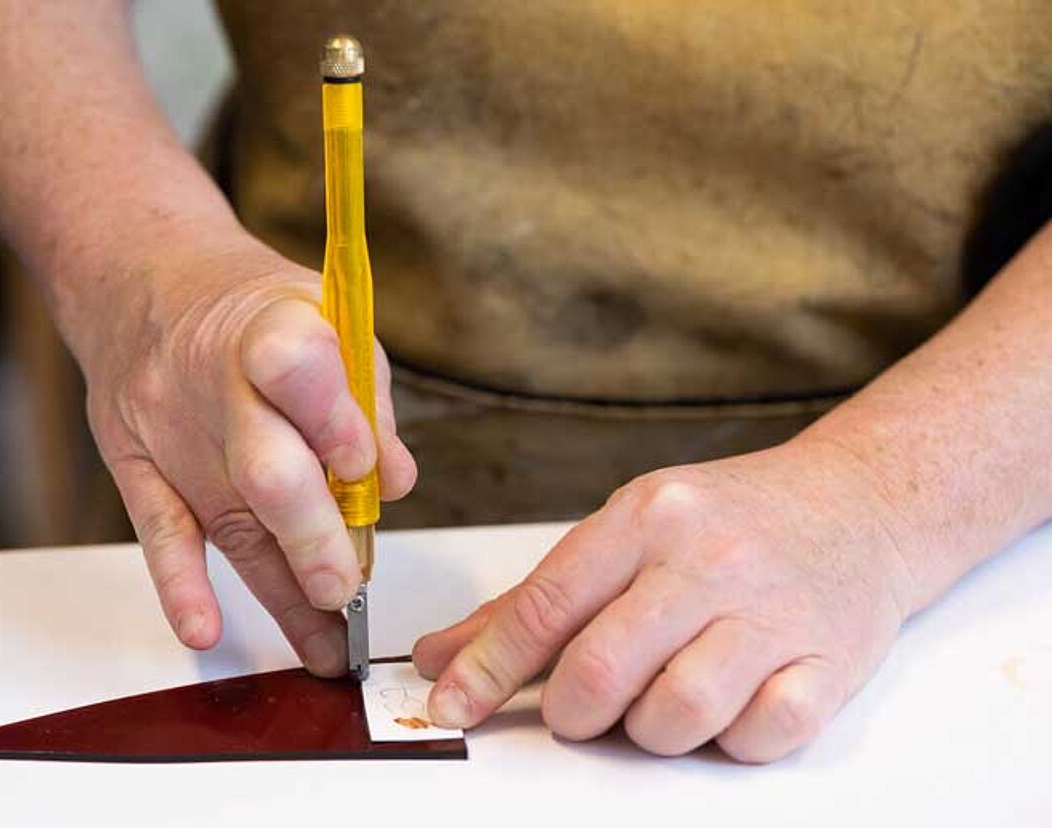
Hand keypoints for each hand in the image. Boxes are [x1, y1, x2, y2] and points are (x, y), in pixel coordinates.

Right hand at [80, 233, 415, 675]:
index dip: (333, 421)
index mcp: (276, 329)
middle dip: (312, 538)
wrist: (145, 281)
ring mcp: (173, 431)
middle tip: (347, 588)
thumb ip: (365, 402)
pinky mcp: (138, 465)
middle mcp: (219, 386)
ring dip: (278, 591)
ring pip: (228, 521)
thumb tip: (392, 483)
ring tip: (327, 649)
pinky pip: (159, 531)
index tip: (362, 466)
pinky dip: (180, 585)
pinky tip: (205, 629)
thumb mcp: (328, 319)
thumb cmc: (256, 310)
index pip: (299, 370)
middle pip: (267, 470)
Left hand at [412, 438, 920, 761]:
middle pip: (601, 669)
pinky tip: (731, 702)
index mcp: (647, 518)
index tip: (452, 705)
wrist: (860, 503)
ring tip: (662, 696)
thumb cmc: (731, 520)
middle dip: (572, 712)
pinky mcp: (831, 662)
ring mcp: (773, 611)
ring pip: (676, 714)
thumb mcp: (628, 530)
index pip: (545, 605)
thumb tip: (443, 655)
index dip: (487, 668)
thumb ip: (535, 599)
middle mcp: (708, 559)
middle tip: (583, 706)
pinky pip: (759, 736)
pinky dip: (731, 739)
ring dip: (652, 729)